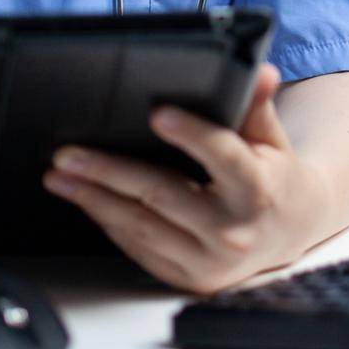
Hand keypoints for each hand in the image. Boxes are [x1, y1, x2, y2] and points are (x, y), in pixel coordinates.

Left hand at [41, 63, 331, 293]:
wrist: (288, 233)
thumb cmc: (271, 174)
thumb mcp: (271, 137)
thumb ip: (257, 105)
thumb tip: (259, 70)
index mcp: (257, 189)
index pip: (223, 156)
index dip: (192, 135)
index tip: (158, 113)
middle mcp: (232, 231)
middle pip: (162, 194)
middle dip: (109, 171)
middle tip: (68, 153)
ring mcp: (207, 261)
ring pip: (140, 225)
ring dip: (93, 199)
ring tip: (59, 176)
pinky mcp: (187, 278)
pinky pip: (138, 248)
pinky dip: (108, 222)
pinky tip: (84, 200)